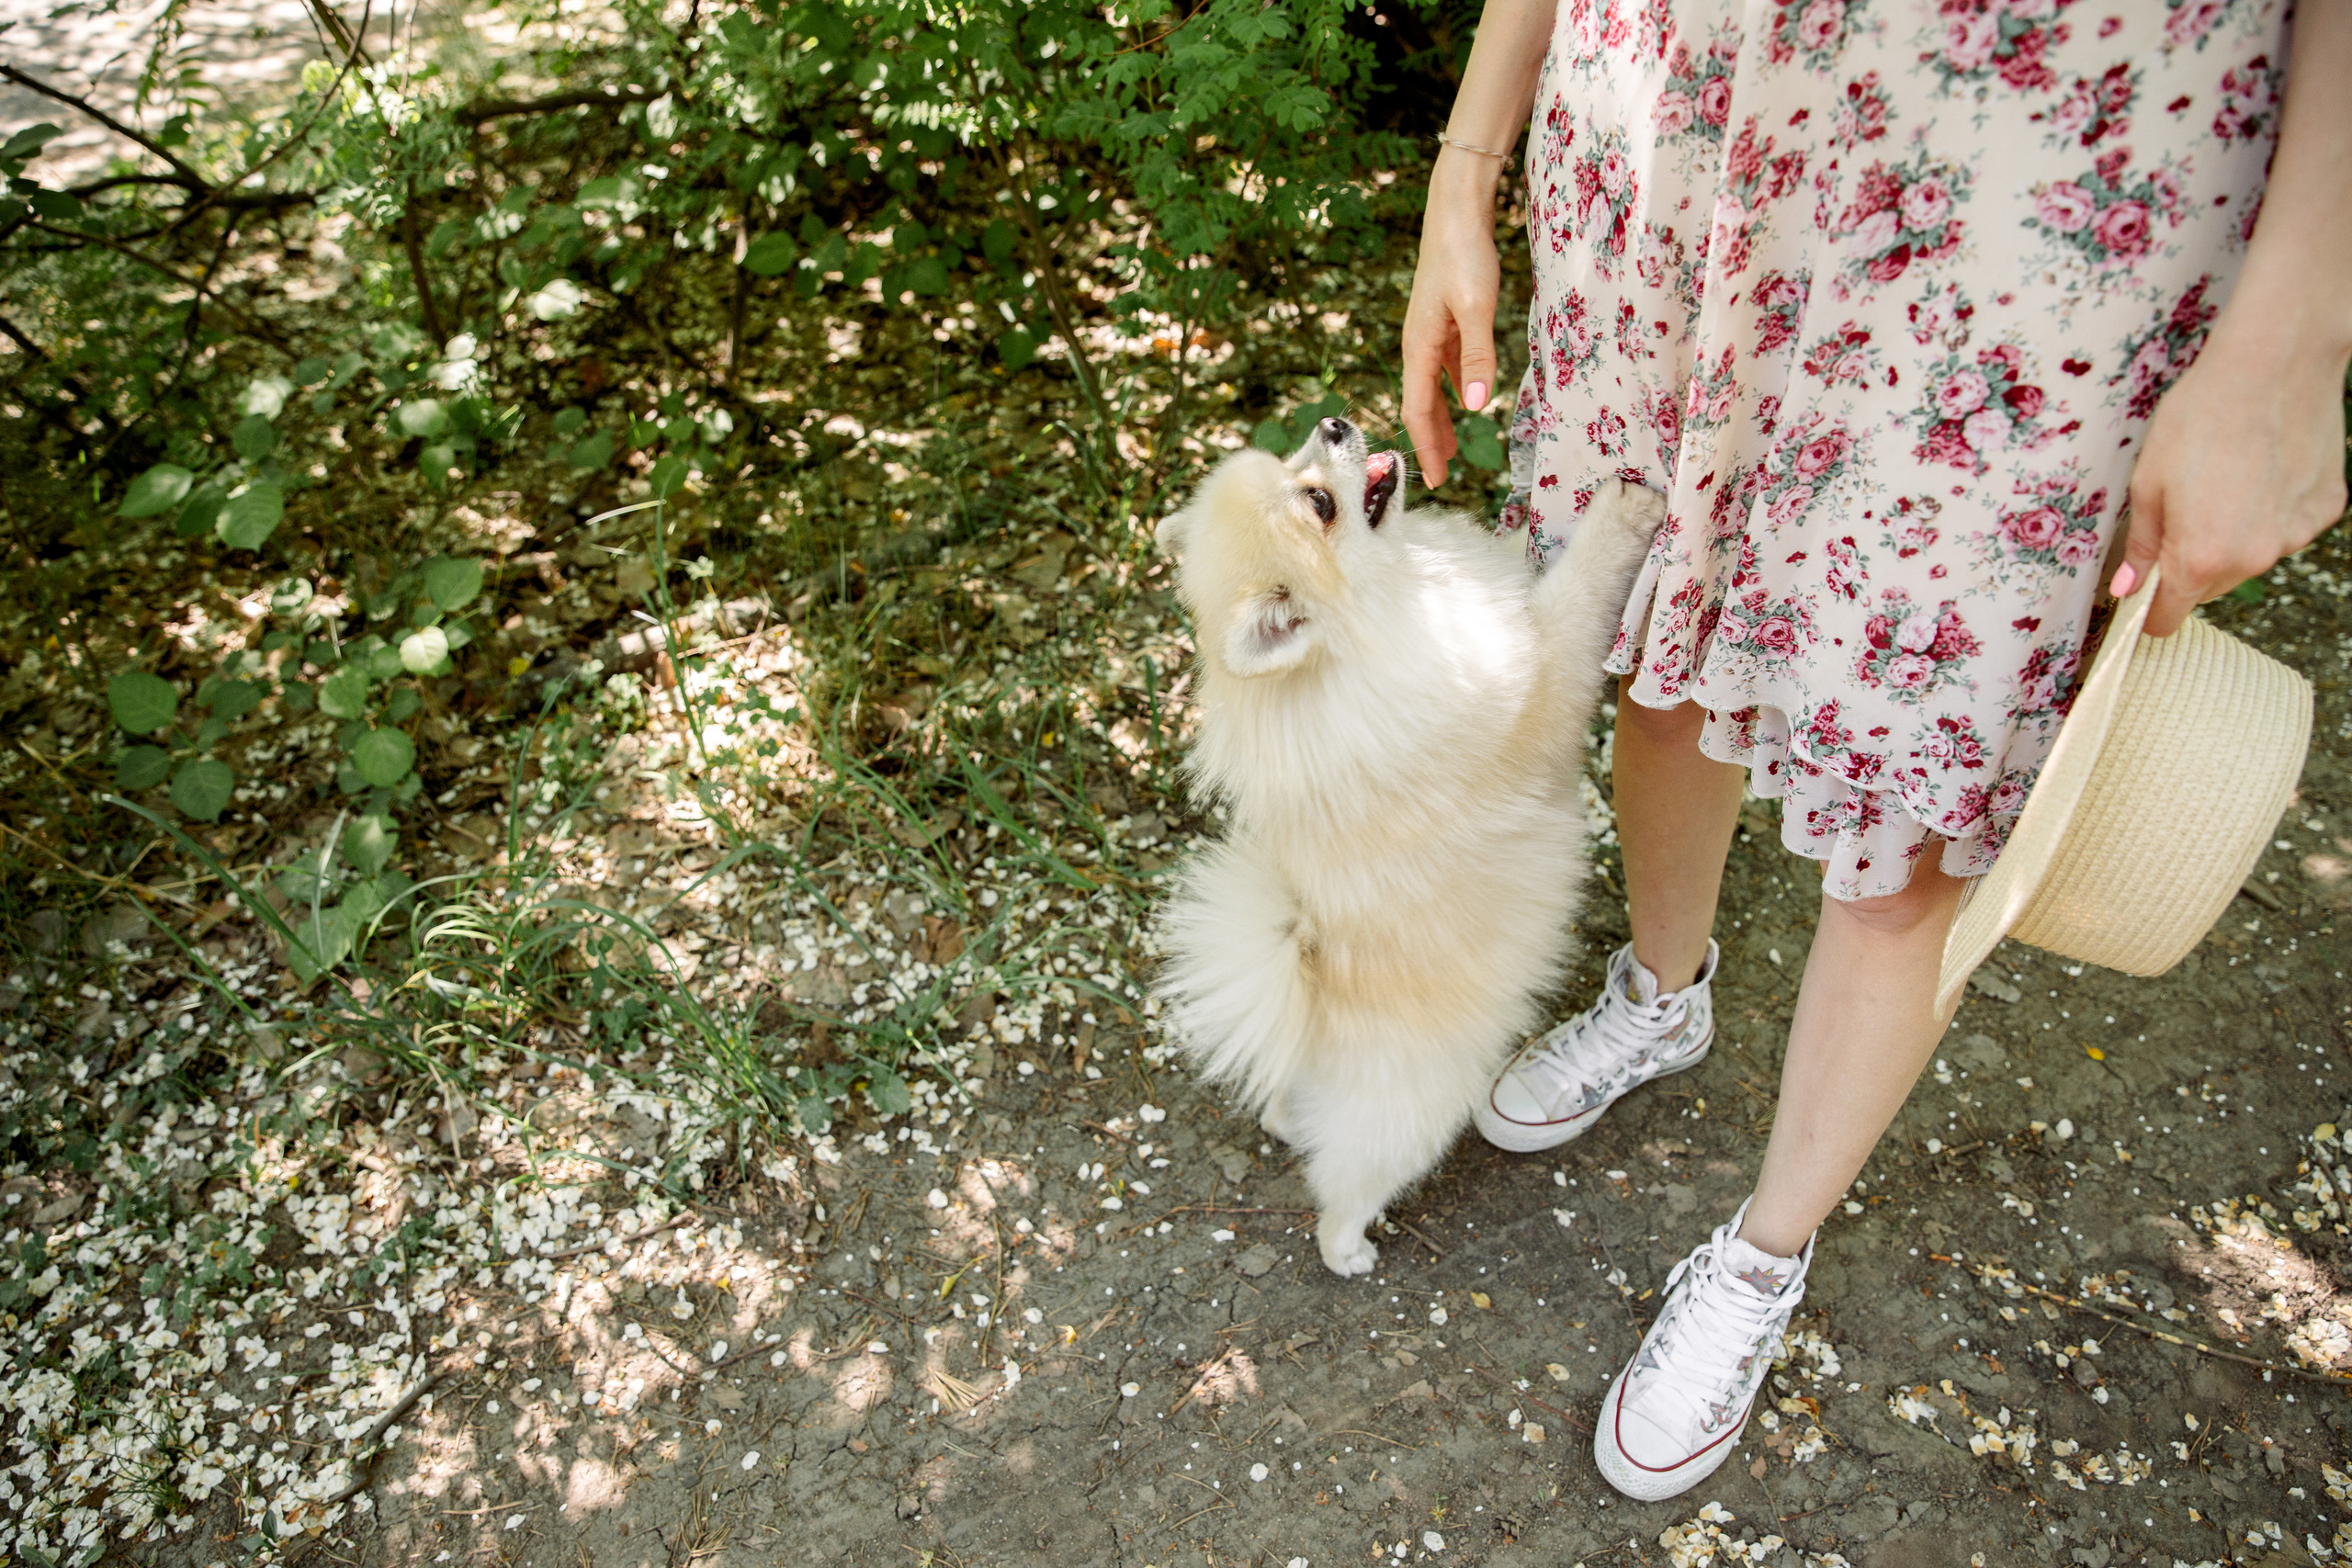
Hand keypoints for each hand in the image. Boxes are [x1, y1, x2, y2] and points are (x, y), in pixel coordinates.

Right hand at [1402, 151, 1505, 489]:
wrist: (1455, 208)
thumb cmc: (1464, 254)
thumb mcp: (1477, 307)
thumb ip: (1477, 355)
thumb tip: (1476, 405)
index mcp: (1419, 346)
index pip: (1418, 409)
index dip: (1426, 445)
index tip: (1435, 479)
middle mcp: (1419, 343)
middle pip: (1421, 402)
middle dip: (1430, 439)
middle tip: (1441, 475)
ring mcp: (1430, 331)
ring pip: (1432, 385)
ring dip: (1441, 417)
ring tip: (1452, 446)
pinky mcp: (1444, 318)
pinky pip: (1445, 365)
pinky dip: (1453, 387)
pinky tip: (1466, 396)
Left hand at [2117, 325, 2347, 634]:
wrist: (2273, 366)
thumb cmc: (2199, 419)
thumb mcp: (2149, 483)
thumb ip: (2141, 545)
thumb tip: (2127, 588)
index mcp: (2202, 557)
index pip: (2171, 615)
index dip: (2151, 614)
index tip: (2142, 606)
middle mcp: (2255, 558)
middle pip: (2211, 586)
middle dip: (2191, 566)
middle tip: (2182, 515)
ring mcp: (2296, 535)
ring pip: (2250, 557)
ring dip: (2233, 539)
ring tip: (2224, 483)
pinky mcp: (2325, 508)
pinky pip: (2286, 527)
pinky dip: (2271, 512)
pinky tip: (2263, 469)